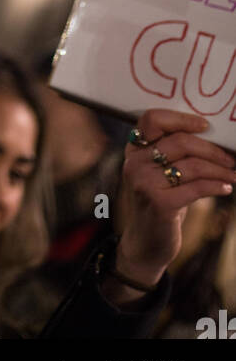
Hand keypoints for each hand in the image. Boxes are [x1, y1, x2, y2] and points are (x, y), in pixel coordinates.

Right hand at [115, 107, 234, 284]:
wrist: (146, 242)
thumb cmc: (160, 202)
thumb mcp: (159, 173)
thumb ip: (173, 153)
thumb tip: (213, 139)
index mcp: (134, 149)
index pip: (152, 119)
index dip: (181, 118)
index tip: (205, 126)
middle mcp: (135, 163)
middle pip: (179, 141)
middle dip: (211, 149)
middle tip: (230, 157)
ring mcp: (144, 183)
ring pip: (192, 165)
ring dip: (219, 169)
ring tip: (232, 174)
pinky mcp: (159, 203)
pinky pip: (196, 187)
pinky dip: (217, 186)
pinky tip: (227, 188)